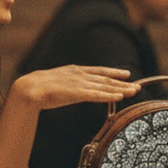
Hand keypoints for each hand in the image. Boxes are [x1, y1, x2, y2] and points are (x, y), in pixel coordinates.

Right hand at [13, 65, 139, 112]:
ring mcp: (79, 84)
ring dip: (121, 90)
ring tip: (134, 91)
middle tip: (138, 86)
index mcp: (76, 71)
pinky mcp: (77, 93)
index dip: (114, 73)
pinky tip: (119, 97)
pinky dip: (109, 96)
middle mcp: (81, 75)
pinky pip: (97, 95)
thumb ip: (69, 84)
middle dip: (123, 83)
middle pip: (106, 79)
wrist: (28, 88)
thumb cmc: (40, 87)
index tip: (126, 74)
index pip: (99, 71)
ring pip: (105, 87)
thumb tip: (73, 89)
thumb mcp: (59, 82)